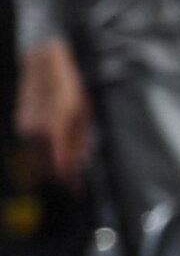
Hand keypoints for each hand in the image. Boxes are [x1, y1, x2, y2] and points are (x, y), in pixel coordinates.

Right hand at [15, 41, 89, 180]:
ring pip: (36, 160)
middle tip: (75, 184)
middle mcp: (35, 131)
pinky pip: (31, 149)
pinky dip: (43, 157)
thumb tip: (80, 162)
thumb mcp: (83, 112)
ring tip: (68, 173)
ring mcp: (25, 129)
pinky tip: (56, 157)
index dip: (68, 180)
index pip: (59, 164)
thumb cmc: (68, 86)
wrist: (43, 67)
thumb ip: (79, 139)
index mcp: (54, 127)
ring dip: (50, 169)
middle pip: (45, 167)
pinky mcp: (21, 126)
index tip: (77, 188)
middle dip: (60, 178)